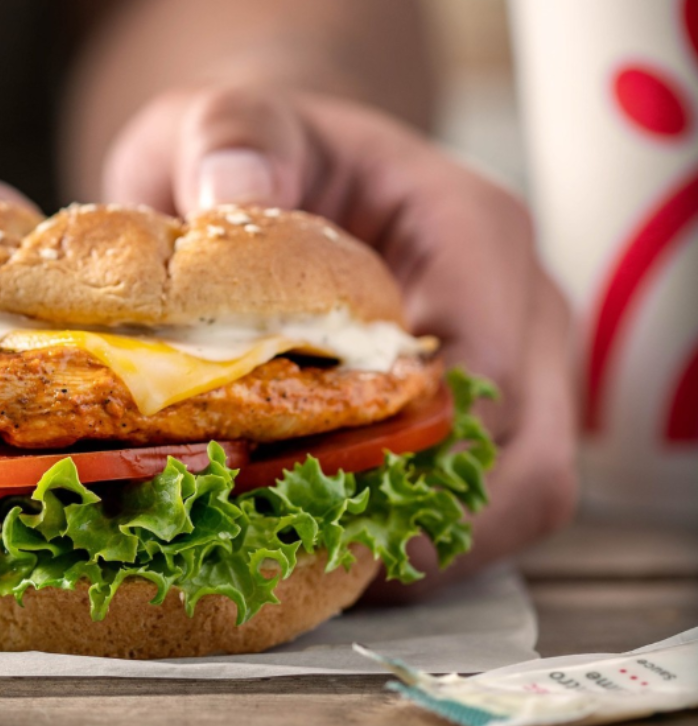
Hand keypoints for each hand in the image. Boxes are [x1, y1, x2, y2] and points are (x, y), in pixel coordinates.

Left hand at [103, 84, 578, 591]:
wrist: (288, 167)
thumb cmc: (263, 153)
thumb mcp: (233, 124)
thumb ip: (237, 143)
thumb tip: (235, 199)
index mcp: (472, 230)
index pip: (486, 364)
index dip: (410, 449)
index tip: (312, 494)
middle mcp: (519, 304)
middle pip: (527, 456)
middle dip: (421, 523)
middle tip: (313, 557)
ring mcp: (515, 366)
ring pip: (523, 498)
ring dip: (430, 549)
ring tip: (326, 566)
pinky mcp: (486, 416)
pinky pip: (487, 508)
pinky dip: (423, 544)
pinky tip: (341, 548)